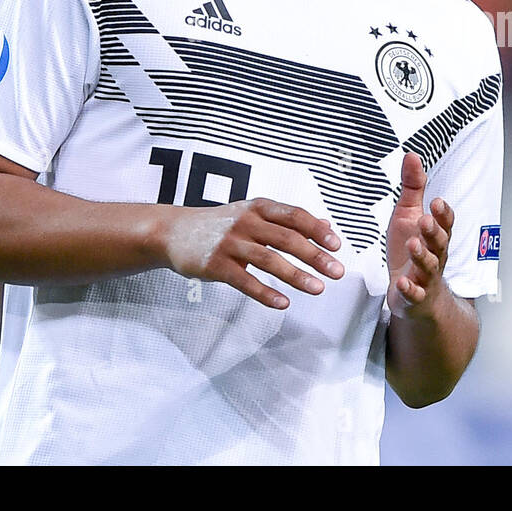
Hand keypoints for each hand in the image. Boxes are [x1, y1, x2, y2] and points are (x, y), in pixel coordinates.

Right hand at [161, 198, 344, 308]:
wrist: (173, 232)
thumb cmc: (221, 224)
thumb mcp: (254, 215)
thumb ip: (288, 221)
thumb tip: (326, 225)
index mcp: (259, 207)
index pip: (295, 215)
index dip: (317, 230)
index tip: (337, 245)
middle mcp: (246, 221)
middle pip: (286, 238)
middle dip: (315, 255)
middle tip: (337, 272)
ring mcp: (229, 242)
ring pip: (268, 259)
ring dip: (296, 275)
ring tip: (318, 288)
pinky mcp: (214, 264)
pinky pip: (244, 280)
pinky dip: (265, 293)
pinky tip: (283, 303)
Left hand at [386, 152, 454, 318]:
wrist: (415, 297)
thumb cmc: (411, 252)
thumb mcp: (408, 216)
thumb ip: (412, 188)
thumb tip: (412, 156)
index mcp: (435, 236)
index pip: (445, 223)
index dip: (443, 214)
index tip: (437, 201)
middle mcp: (435, 256)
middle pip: (440, 243)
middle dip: (434, 231)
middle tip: (426, 220)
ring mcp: (426, 277)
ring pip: (428, 266)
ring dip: (422, 256)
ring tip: (413, 245)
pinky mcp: (415, 297)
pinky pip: (414, 293)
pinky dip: (409, 289)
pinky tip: (401, 282)